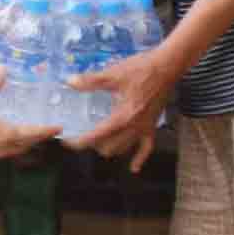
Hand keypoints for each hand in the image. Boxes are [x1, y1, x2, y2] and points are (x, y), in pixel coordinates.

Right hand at [0, 67, 58, 167]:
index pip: (33, 132)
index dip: (47, 129)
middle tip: (43, 133)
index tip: (59, 128)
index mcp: (7, 133)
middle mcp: (2, 148)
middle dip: (35, 139)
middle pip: (24, 145)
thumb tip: (3, 68)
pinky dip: (2, 149)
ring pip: (10, 152)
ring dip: (19, 146)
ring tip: (21, 139)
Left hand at [65, 45, 181, 171]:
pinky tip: (133, 168)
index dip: (80, 142)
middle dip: (93, 145)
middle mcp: (134, 127)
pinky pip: (147, 148)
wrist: (167, 66)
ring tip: (97, 144)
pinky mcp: (153, 126)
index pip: (97, 136)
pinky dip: (139, 158)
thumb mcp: (113, 74)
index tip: (67, 142)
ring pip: (124, 149)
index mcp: (122, 116)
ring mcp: (145, 128)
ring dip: (110, 149)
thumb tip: (69, 82)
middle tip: (81, 136)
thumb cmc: (140, 69)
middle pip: (109, 147)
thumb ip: (90, 81)